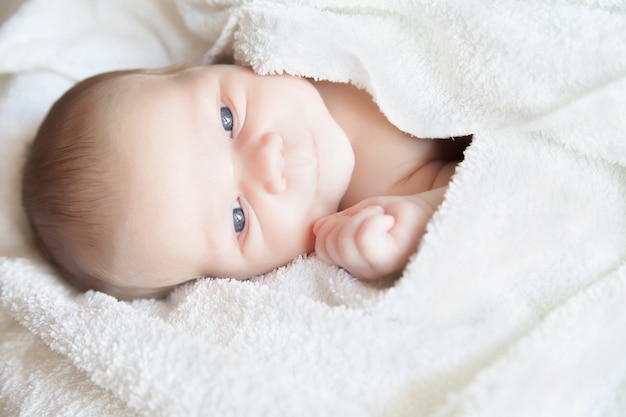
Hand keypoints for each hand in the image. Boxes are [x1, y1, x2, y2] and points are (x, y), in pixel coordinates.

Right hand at [313, 193, 440, 280]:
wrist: (432, 210)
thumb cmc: (400, 214)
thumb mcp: (361, 214)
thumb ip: (339, 224)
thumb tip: (316, 229)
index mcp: (352, 262)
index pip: (322, 249)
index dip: (333, 227)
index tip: (358, 217)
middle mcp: (362, 272)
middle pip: (329, 247)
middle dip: (347, 221)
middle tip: (374, 216)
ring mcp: (375, 269)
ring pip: (344, 244)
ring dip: (361, 219)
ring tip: (382, 218)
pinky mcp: (390, 261)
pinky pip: (363, 241)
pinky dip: (371, 221)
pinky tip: (388, 221)